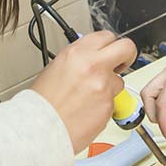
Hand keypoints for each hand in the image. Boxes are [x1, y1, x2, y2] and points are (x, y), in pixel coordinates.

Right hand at [31, 31, 136, 153]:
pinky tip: (87, 109)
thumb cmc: (42, 104)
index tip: (109, 51)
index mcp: (77, 53)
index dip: (109, 45)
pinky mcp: (109, 105)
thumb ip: (78, 59)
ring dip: (110, 86)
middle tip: (121, 64)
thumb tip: (91, 56)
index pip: (106, 36)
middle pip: (126, 47)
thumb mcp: (55, 68)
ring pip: (120, 80)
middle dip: (126, 55)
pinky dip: (104, 105)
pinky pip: (113, 101)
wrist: (40, 129)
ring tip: (89, 96)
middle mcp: (93, 66)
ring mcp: (103, 86)